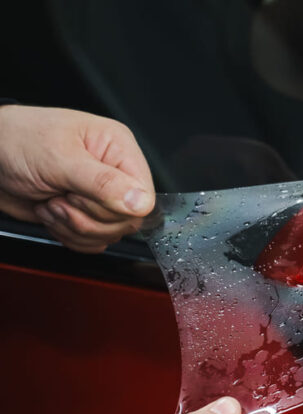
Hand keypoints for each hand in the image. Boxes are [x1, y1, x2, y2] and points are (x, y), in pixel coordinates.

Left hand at [0, 104, 154, 252]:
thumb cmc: (18, 142)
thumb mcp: (59, 159)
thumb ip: (103, 182)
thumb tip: (141, 202)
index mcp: (118, 148)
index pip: (144, 195)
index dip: (115, 206)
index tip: (81, 195)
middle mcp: (115, 173)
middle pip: (127, 220)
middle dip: (87, 217)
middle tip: (62, 196)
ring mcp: (101, 196)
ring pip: (110, 235)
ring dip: (74, 227)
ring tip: (52, 202)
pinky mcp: (86, 215)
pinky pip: (94, 242)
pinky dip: (69, 236)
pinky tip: (52, 213)